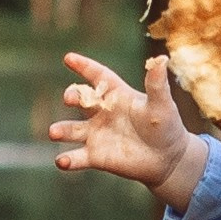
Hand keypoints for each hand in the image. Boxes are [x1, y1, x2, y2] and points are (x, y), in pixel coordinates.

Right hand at [50, 52, 205, 206]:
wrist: (167, 158)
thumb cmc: (165, 126)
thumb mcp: (162, 105)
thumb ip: (157, 84)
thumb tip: (161, 59)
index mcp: (116, 94)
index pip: (98, 76)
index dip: (84, 66)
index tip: (68, 58)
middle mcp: (102, 112)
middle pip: (81, 99)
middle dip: (73, 96)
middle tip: (69, 98)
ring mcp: (96, 134)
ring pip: (72, 130)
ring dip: (61, 130)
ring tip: (53, 132)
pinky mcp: (96, 156)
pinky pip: (77, 157)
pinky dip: (68, 160)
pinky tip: (62, 161)